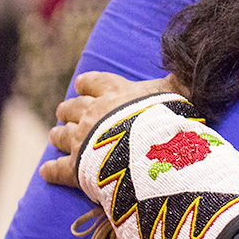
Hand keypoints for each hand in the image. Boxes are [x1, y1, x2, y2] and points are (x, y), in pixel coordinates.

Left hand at [38, 72, 185, 187]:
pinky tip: (46, 171)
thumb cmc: (165, 118)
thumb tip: (193, 68)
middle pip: (72, 107)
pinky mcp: (76, 167)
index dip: (87, 83)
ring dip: (58, 134)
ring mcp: (82, 139)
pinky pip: (58, 168)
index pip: (95, 82)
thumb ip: (180, 81)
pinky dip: (51, 170)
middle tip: (63, 112)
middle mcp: (93, 113)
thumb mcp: (176, 93)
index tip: (81, 83)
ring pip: (61, 135)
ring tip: (55, 135)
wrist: (148, 150)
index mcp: (115, 93)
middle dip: (68, 110)